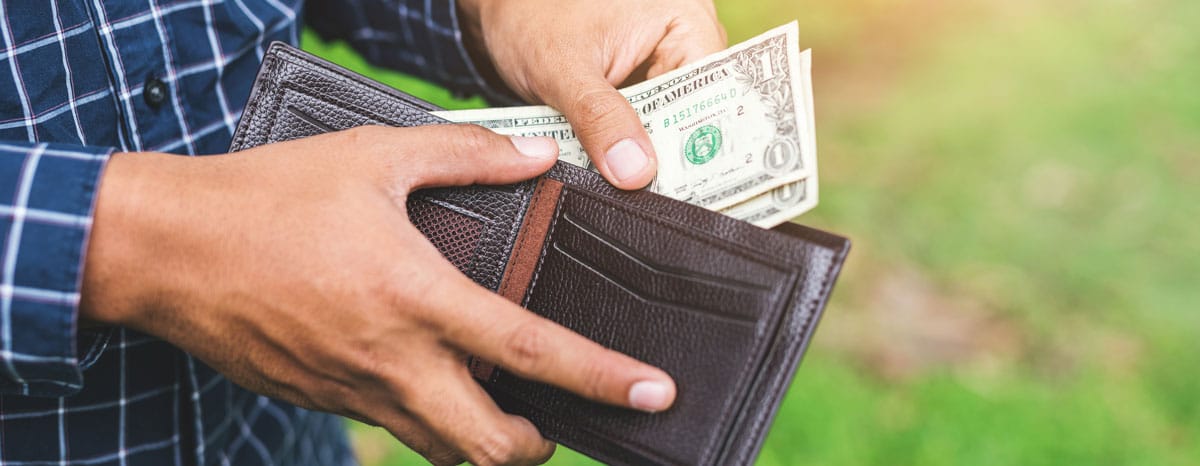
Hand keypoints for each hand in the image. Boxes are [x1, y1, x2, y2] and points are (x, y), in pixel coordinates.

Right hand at [80, 125, 676, 465]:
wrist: (166, 249)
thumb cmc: (269, 198)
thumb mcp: (373, 157)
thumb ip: (464, 155)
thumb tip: (533, 159)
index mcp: (417, 298)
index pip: (531, 352)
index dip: (602, 378)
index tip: (654, 393)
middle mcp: (393, 362)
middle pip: (492, 447)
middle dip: (539, 443)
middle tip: (556, 413)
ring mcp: (355, 392)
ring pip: (443, 454)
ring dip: (485, 441)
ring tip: (501, 401)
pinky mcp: (324, 400)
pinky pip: (394, 430)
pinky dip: (430, 420)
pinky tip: (427, 374)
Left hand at [458, 0, 726, 188]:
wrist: (499, 10)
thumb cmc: (530, 15)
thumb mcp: (563, 67)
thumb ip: (598, 117)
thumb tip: (636, 172)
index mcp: (684, 16)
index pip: (716, 88)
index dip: (708, 138)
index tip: (697, 186)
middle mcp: (684, 38)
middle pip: (699, 111)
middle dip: (679, 156)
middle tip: (666, 202)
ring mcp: (663, 65)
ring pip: (671, 125)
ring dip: (653, 158)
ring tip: (645, 197)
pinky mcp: (639, 87)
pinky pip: (646, 126)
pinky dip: (631, 150)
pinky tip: (623, 179)